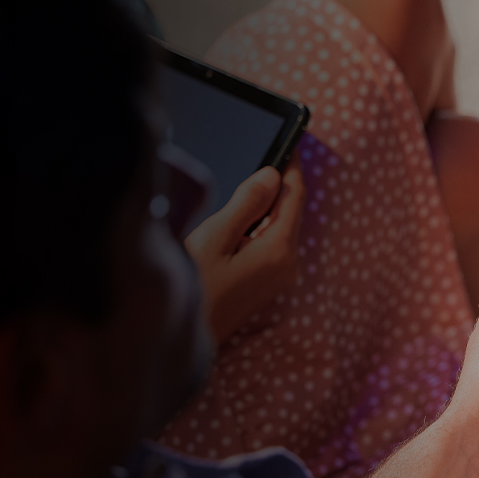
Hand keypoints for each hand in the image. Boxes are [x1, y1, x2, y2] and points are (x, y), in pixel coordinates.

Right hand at [183, 164, 304, 341]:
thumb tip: (271, 175)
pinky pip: (270, 242)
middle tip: (260, 151)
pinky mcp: (267, 283)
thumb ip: (245, 203)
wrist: (183, 338)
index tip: (288, 139)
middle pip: (288, 210)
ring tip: (243, 182)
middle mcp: (288, 264)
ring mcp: (280, 277)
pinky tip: (235, 220)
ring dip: (264, 205)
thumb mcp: (214, 238)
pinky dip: (258, 225)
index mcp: (279, 249)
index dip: (291, 165)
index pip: (295, 195)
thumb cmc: (194, 290)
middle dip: (275, 182)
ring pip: (278, 226)